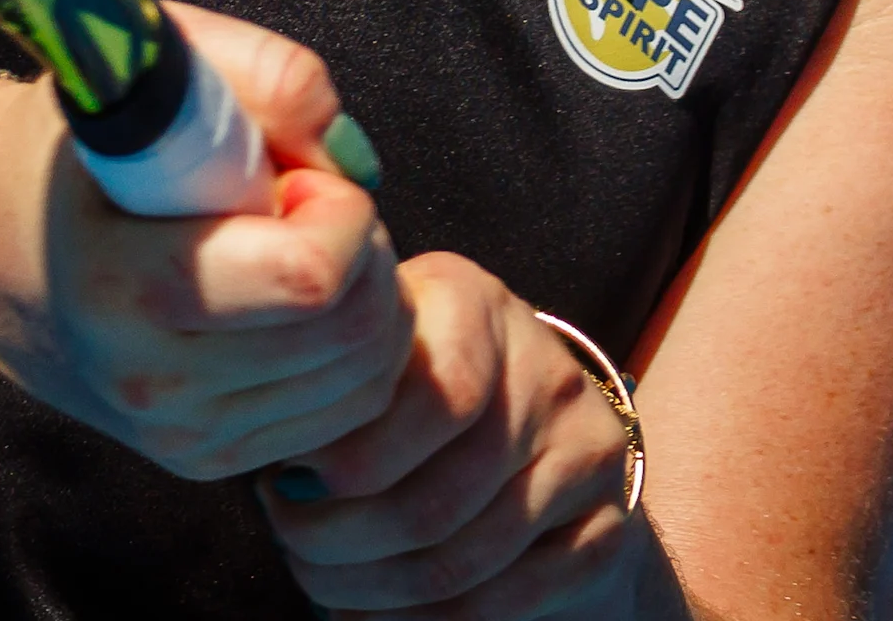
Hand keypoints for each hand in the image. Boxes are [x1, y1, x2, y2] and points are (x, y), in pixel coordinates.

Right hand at [0, 3, 408, 480]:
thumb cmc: (66, 145)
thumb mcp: (144, 65)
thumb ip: (264, 78)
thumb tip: (349, 157)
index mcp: (122, 281)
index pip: (306, 279)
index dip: (341, 213)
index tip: (299, 173)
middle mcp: (149, 379)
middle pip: (349, 335)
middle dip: (365, 250)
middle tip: (308, 203)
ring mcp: (177, 433)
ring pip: (361, 382)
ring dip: (367, 301)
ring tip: (298, 247)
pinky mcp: (202, 458)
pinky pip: (340, 416)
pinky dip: (352, 353)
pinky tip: (298, 304)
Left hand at [257, 254, 657, 616]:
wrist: (538, 435)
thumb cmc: (414, 394)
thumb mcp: (377, 363)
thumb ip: (337, 397)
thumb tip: (284, 484)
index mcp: (470, 302)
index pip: (431, 396)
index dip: (351, 462)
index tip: (284, 490)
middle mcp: (543, 365)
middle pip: (438, 497)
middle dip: (343, 546)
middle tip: (294, 555)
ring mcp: (586, 445)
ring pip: (468, 559)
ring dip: (379, 595)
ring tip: (326, 588)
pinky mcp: (609, 521)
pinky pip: (515, 597)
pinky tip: (384, 615)